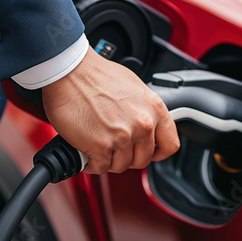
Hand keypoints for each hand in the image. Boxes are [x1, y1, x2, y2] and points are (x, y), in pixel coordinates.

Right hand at [41, 47, 179, 173]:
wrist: (70, 72)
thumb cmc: (96, 75)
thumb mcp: (134, 87)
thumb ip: (144, 109)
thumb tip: (143, 125)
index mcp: (154, 108)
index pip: (170, 144)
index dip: (157, 152)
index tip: (147, 152)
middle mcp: (142, 124)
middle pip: (142, 159)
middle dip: (126, 156)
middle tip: (113, 147)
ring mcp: (122, 137)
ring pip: (120, 166)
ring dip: (107, 159)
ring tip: (96, 145)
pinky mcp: (101, 147)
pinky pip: (100, 168)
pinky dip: (91, 163)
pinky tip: (86, 151)